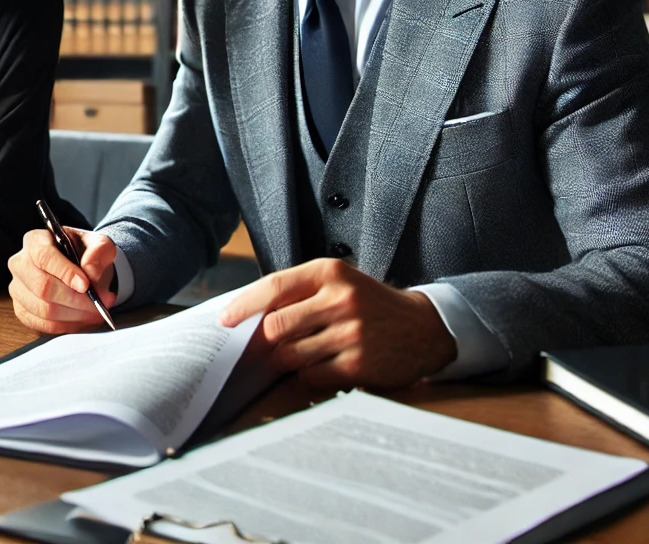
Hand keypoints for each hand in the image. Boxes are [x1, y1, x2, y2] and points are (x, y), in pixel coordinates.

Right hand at [8, 227, 116, 334]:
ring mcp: (17, 289)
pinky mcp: (21, 310)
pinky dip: (65, 326)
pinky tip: (82, 320)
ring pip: (43, 309)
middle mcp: (20, 264)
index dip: (65, 272)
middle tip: (98, 304)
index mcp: (35, 241)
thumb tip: (91, 271)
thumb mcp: (99, 244)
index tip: (86, 286)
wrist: (81, 270)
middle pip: (43, 287)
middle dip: (74, 300)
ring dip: (73, 315)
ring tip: (95, 312)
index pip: (44, 256)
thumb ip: (99, 252)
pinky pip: (41, 324)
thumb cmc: (86, 254)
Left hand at [220, 259, 455, 390]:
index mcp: (330, 271)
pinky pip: (311, 377)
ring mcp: (350, 332)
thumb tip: (248, 316)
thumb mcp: (338, 283)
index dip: (243, 305)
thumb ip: (299, 293)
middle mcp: (340, 298)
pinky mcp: (359, 364)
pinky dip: (307, 377)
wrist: (424, 328)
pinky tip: (319, 368)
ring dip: (285, 361)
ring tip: (295, 357)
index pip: (273, 286)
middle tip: (258, 349)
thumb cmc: (369, 304)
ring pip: (290, 355)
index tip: (225, 320)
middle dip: (262, 341)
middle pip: (275, 326)